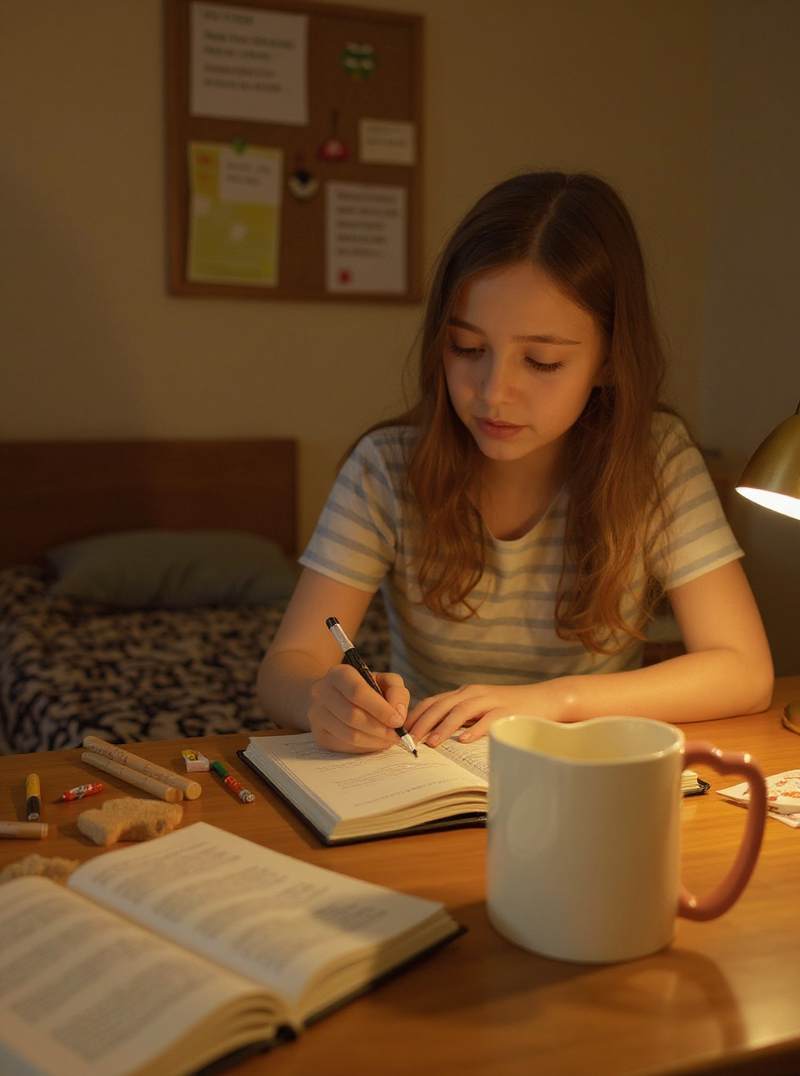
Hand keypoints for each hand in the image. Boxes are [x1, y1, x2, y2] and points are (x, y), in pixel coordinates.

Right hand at [307, 666, 410, 753]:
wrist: (335, 698)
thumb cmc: (366, 689)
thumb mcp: (384, 681)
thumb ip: (396, 692)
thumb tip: (398, 714)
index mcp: (338, 674)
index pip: (357, 691)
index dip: (380, 709)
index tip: (398, 721)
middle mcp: (321, 692)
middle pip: (352, 716)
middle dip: (380, 729)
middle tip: (397, 735)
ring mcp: (316, 715)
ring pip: (349, 735)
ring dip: (374, 741)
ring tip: (389, 740)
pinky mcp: (318, 735)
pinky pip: (344, 747)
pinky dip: (365, 748)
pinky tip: (375, 742)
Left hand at [406, 681, 568, 746]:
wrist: (545, 699)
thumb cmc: (510, 708)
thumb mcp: (480, 709)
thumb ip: (460, 717)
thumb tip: (432, 735)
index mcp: (465, 693)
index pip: (434, 701)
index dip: (416, 715)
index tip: (401, 731)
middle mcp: (474, 693)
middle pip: (442, 705)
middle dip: (423, 722)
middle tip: (409, 740)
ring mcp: (491, 700)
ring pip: (462, 710)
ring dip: (444, 727)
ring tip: (431, 743)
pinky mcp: (508, 711)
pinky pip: (489, 719)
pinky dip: (475, 729)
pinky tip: (463, 740)